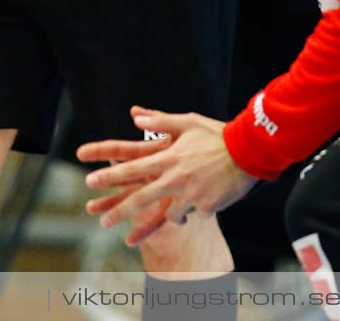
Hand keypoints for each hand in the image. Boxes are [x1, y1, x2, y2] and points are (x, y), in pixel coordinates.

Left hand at [77, 108, 256, 246]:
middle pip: (141, 198)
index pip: (132, 168)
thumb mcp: (188, 122)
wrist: (250, 151)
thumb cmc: (218, 134)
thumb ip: (160, 120)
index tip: (90, 181)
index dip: (109, 176)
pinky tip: (195, 208)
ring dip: (164, 216)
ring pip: (168, 213)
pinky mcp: (206, 207)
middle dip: (119, 211)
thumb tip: (135, 115)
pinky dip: (190, 213)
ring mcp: (190, 195)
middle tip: (102, 222)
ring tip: (153, 223)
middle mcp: (175, 178)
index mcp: (168, 157)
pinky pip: (192, 214)